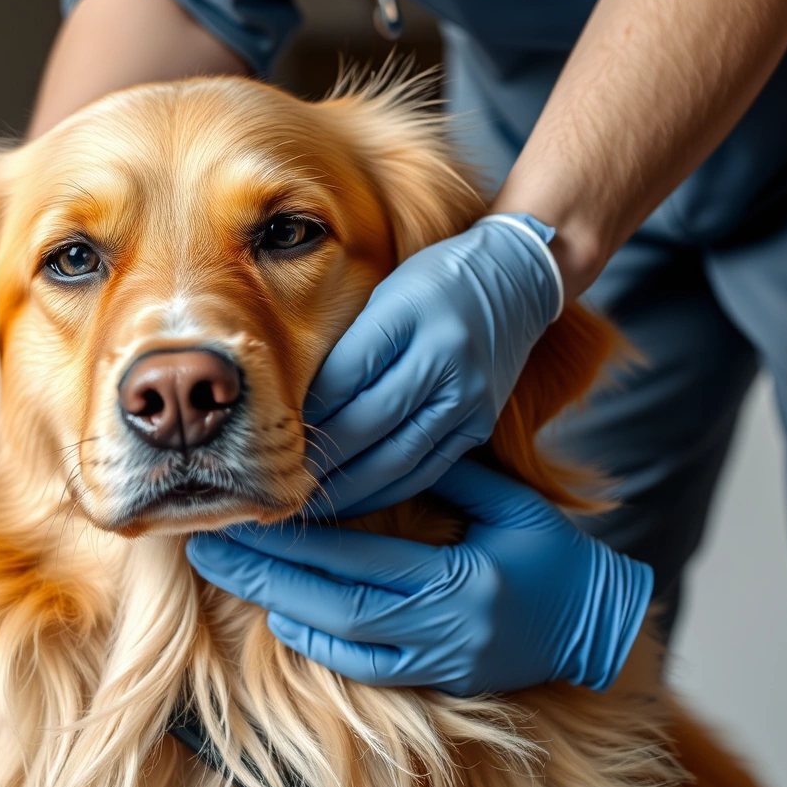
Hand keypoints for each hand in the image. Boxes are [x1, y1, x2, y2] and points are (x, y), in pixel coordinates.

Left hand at [186, 461, 649, 694]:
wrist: (595, 626)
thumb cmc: (554, 556)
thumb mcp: (514, 505)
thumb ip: (454, 475)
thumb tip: (385, 442)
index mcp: (460, 578)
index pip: (361, 556)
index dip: (300, 537)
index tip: (254, 510)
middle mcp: (442, 626)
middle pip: (332, 600)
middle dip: (265, 571)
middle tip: (208, 542)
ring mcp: (437, 659)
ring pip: (340, 636)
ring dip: (278, 602)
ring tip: (228, 572)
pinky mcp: (435, 679)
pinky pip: (362, 666)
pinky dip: (316, 641)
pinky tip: (278, 614)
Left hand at [305, 214, 562, 516]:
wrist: (515, 282)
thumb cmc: (434, 284)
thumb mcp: (385, 295)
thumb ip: (348, 348)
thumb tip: (298, 409)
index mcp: (412, 316)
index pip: (345, 375)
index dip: (306, 413)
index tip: (271, 436)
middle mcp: (445, 360)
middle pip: (369, 422)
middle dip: (319, 457)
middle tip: (276, 481)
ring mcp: (468, 399)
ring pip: (397, 458)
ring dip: (347, 487)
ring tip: (306, 504)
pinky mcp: (479, 426)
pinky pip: (426, 470)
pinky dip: (385, 490)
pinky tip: (352, 501)